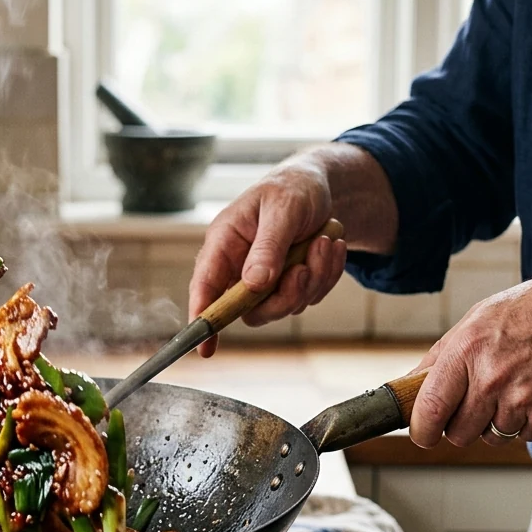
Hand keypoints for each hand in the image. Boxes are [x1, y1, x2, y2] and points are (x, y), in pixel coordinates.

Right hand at [189, 159, 348, 356]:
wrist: (321, 186)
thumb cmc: (292, 189)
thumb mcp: (282, 209)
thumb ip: (267, 247)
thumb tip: (253, 284)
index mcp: (224, 243)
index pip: (205, 286)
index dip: (203, 317)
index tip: (205, 346)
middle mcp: (239, 266)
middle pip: (250, 310)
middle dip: (285, 295)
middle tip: (304, 268)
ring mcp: (263, 279)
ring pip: (283, 306)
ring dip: (313, 278)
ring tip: (324, 242)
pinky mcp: (287, 283)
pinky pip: (307, 297)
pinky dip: (325, 275)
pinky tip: (329, 247)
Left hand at [410, 269, 531, 447]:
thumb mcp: (478, 318)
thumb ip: (440, 356)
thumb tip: (408, 384)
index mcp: (467, 350)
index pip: (430, 408)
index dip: (421, 430)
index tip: (422, 434)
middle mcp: (493, 379)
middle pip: (458, 433)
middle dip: (460, 425)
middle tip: (475, 402)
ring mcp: (523, 401)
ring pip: (491, 438)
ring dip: (495, 423)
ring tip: (513, 388)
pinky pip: (523, 436)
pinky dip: (526, 422)